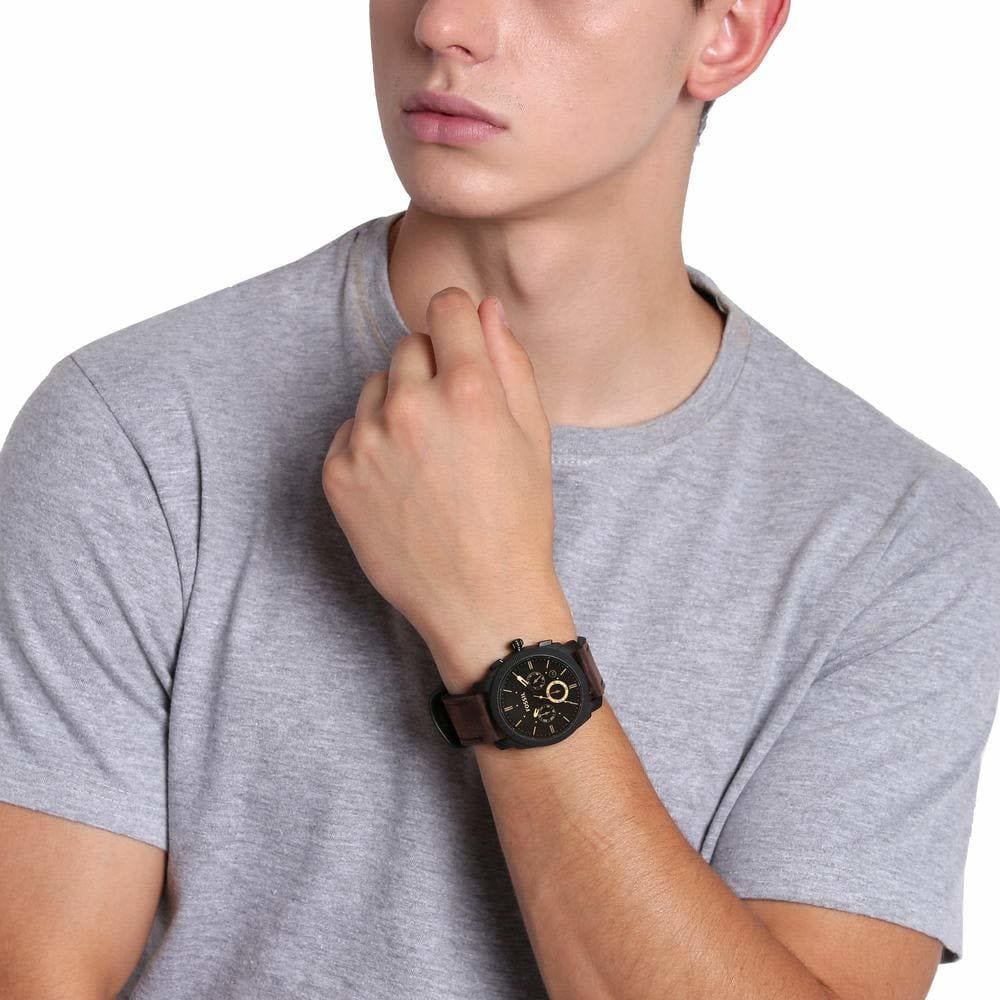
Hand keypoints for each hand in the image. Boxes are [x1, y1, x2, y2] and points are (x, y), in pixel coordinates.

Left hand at [322, 287, 568, 673]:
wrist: (479, 599)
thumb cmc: (516, 520)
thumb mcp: (533, 436)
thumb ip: (509, 362)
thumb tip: (486, 309)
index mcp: (468, 390)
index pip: (446, 306)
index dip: (458, 321)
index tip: (461, 343)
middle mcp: (412, 406)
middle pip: (409, 346)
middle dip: (431, 370)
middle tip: (453, 423)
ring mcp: (368, 441)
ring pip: (375, 387)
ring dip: (398, 405)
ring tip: (427, 459)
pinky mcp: (337, 475)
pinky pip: (350, 430)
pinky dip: (371, 444)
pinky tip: (401, 482)